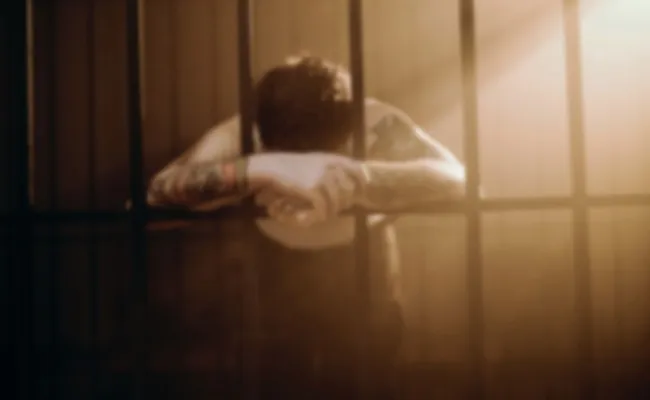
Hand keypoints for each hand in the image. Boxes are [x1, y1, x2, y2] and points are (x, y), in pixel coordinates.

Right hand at [249, 152, 363, 226]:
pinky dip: (317, 217)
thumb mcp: (313, 161)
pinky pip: (324, 210)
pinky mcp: (314, 190)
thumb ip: (330, 169)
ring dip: (328, 212)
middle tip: (330, 209)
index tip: (361, 194)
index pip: (358, 171)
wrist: (270, 167)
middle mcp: (330, 167)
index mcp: (331, 159)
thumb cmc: (289, 166)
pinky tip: (308, 217)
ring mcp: (323, 178)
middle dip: (342, 204)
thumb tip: (346, 185)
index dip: (362, 184)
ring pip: (337, 204)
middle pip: (348, 192)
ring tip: (317, 214)